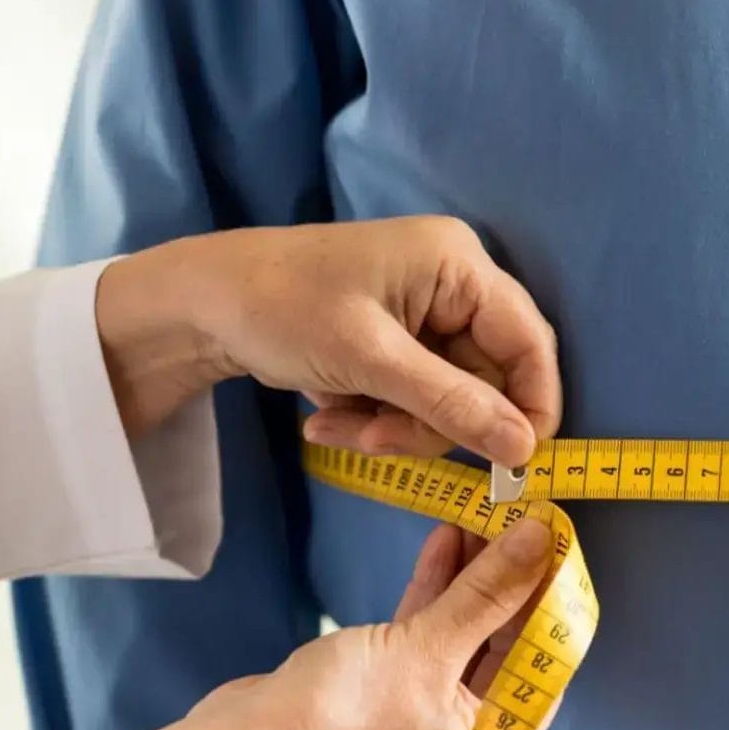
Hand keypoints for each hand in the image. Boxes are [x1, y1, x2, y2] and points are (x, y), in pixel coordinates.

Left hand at [94, 216, 560, 465]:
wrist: (198, 304)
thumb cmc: (282, 309)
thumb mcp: (370, 361)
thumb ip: (452, 404)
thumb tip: (525, 449)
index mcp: (459, 265)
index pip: (528, 343)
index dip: (531, 406)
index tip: (513, 464)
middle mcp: (451, 282)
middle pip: (485, 379)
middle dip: (429, 423)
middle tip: (376, 441)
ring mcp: (421, 313)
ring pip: (445, 398)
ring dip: (394, 426)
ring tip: (334, 425)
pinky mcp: (393, 341)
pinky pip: (411, 396)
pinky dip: (374, 415)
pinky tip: (326, 414)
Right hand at [125, 516, 554, 729]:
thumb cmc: (343, 722)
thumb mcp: (426, 649)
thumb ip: (488, 593)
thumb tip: (543, 537)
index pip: (545, 665)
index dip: (552, 597)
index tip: (561, 538)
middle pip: (506, 647)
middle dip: (510, 579)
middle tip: (524, 515)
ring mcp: (426, 716)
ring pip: (464, 634)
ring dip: (472, 577)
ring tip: (486, 514)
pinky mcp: (388, 691)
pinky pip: (426, 635)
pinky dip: (436, 592)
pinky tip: (447, 540)